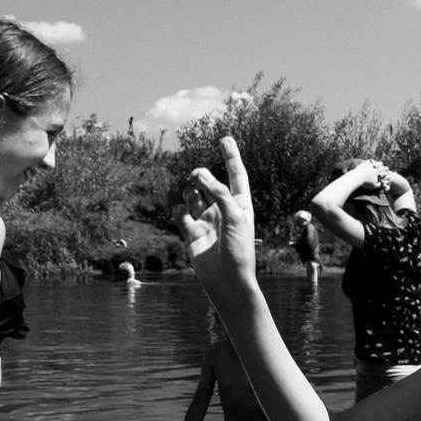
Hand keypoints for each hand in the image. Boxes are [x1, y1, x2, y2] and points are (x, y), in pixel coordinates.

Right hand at [183, 136, 259, 282]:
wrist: (228, 282)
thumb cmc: (238, 250)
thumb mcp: (235, 215)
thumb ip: (218, 191)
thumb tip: (198, 174)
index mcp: (240, 205)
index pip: (236, 175)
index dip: (231, 157)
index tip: (225, 138)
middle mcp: (223, 210)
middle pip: (209, 182)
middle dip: (201, 174)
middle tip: (196, 176)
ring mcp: (206, 221)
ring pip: (193, 195)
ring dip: (190, 190)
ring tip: (192, 195)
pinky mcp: (191, 233)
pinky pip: (180, 213)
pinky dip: (179, 209)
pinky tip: (183, 213)